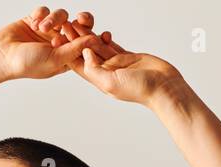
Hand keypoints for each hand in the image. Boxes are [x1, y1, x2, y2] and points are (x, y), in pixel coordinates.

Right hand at [0, 7, 108, 81]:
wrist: (1, 55)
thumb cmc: (26, 64)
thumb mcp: (55, 59)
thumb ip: (75, 49)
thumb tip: (95, 41)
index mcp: (66, 57)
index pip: (86, 45)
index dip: (96, 39)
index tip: (105, 35)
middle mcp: (58, 43)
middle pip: (78, 27)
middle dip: (81, 21)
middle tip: (81, 19)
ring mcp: (47, 31)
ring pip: (62, 16)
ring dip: (54, 19)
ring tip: (42, 27)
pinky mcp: (35, 20)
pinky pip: (46, 10)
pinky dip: (41, 13)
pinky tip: (34, 21)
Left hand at [50, 16, 183, 105]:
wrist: (163, 87)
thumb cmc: (140, 89)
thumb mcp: (110, 83)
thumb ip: (94, 69)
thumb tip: (83, 53)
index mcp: (99, 79)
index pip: (78, 64)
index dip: (67, 51)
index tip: (57, 38)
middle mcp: (106, 72)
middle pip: (86, 53)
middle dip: (75, 39)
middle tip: (65, 24)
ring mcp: (116, 64)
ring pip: (98, 47)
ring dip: (88, 35)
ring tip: (78, 22)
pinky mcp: (127, 57)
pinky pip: (112, 46)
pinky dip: (104, 38)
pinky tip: (98, 30)